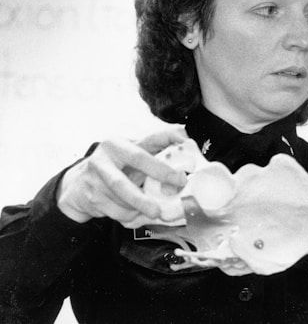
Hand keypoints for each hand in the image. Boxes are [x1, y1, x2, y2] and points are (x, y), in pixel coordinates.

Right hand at [57, 128, 188, 227]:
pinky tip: (135, 215)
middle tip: (179, 183)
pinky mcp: (92, 194)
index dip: (169, 137)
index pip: (150, 136)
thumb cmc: (114, 170)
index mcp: (123, 142)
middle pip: (137, 159)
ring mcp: (96, 173)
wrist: (77, 188)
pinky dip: (130, 215)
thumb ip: (154, 156)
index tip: (186, 141)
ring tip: (156, 211)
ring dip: (143, 203)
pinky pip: (117, 210)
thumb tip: (185, 150)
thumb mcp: (131, 159)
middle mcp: (108, 153)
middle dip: (161, 171)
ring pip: (125, 189)